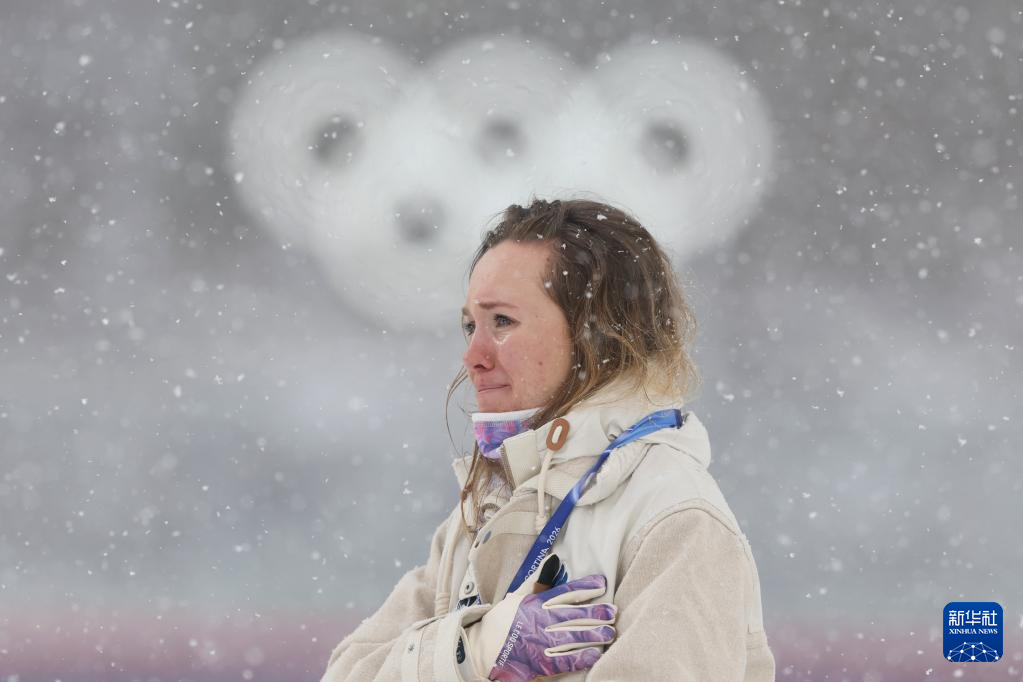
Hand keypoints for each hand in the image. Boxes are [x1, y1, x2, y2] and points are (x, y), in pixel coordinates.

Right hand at [463, 554, 616, 681]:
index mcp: (535, 604)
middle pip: (572, 615)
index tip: (601, 584)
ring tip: (610, 632)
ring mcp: (540, 643)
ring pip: (572, 637)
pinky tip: (595, 654)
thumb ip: (538, 580)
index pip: (564, 592)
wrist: (483, 649)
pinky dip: (581, 657)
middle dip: (595, 613)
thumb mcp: (517, 596)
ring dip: (593, 635)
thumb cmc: (503, 621)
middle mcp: (539, 622)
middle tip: (612, 611)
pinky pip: (565, 660)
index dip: (585, 587)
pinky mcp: (540, 663)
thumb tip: (554, 559)